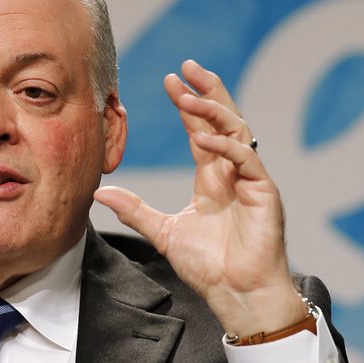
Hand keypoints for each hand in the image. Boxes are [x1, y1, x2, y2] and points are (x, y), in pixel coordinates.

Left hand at [94, 60, 304, 336]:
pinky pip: (247, 160)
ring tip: (189, 96)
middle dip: (207, 91)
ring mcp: (251, 180)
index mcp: (213, 178)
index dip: (187, 105)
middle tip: (187, 67)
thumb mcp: (163, 233)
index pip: (201, 130)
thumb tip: (99, 192)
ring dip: (214, 111)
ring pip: (237, 132)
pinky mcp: (264, 194)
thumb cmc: (210, 267)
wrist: (236, 294)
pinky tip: (205, 138)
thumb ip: (134, 210)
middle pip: (224, 119)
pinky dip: (226, 147)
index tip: (170, 82)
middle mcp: (233, 173)